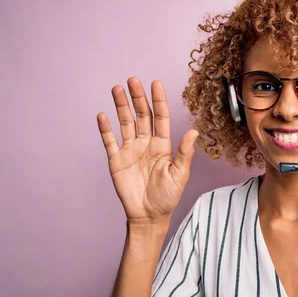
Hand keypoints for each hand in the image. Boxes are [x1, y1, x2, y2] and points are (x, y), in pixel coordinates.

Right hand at [96, 77, 198, 222]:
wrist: (148, 216)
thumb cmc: (167, 197)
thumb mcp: (179, 175)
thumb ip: (184, 152)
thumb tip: (194, 131)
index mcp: (163, 145)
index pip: (161, 117)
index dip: (158, 100)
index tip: (155, 83)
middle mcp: (146, 143)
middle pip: (142, 115)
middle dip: (138, 98)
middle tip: (133, 80)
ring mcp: (130, 150)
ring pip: (125, 123)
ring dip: (121, 106)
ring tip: (117, 89)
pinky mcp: (116, 160)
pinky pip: (109, 140)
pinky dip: (105, 128)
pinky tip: (102, 115)